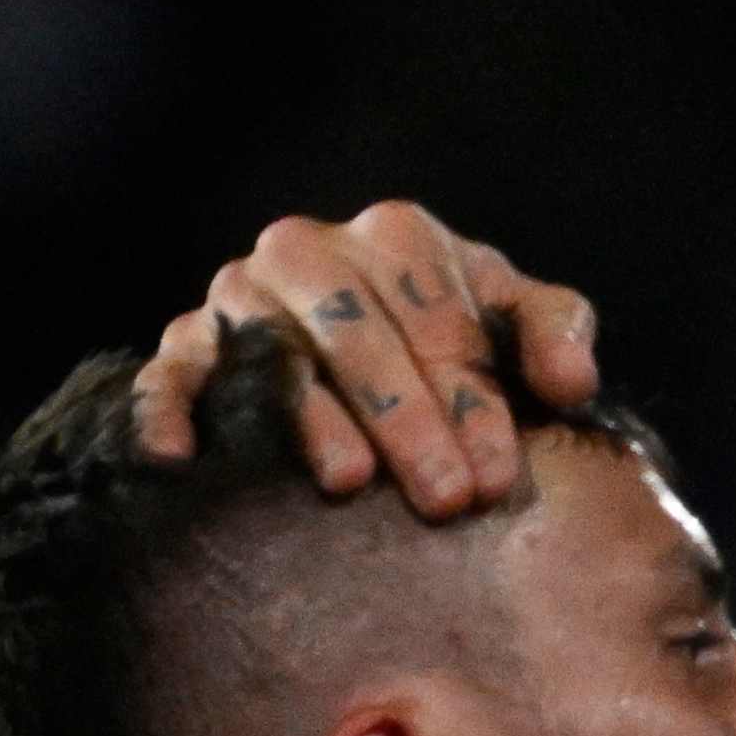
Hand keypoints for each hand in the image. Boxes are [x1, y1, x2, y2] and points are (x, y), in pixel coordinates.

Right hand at [129, 198, 602, 514]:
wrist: (375, 348)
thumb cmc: (454, 339)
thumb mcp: (514, 322)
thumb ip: (554, 333)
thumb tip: (571, 382)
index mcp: (396, 238)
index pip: (434, 314)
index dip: (470, 396)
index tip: (498, 476)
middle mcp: (308, 252)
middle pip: (355, 328)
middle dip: (406, 414)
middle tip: (445, 497)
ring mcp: (241, 294)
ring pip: (272, 348)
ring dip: (310, 415)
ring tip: (351, 481)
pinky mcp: (187, 341)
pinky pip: (169, 369)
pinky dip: (165, 407)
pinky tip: (180, 458)